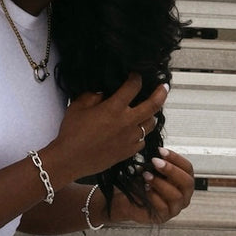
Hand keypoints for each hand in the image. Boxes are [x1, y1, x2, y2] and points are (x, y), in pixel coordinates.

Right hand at [51, 74, 167, 181]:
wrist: (70, 159)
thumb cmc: (72, 133)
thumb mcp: (78, 107)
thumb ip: (93, 96)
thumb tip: (103, 93)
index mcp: (114, 108)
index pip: (133, 87)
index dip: (136, 78)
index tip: (135, 76)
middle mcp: (127, 122)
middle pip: (153, 105)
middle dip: (161, 93)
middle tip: (164, 87)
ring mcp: (130, 138)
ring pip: (151, 124)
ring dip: (151, 115)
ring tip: (149, 112)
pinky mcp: (128, 152)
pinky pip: (142, 141)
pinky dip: (141, 134)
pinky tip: (135, 132)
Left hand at [119, 147, 195, 225]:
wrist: (127, 200)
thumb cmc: (142, 184)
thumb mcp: (151, 170)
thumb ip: (157, 163)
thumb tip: (157, 155)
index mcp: (184, 181)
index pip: (187, 168)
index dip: (176, 158)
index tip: (161, 151)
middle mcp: (184, 195)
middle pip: (187, 182)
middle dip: (171, 170)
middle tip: (155, 162)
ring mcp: (176, 208)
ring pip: (176, 196)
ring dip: (160, 183)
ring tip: (146, 175)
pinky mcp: (164, 217)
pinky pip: (164, 207)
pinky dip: (154, 196)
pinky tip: (145, 189)